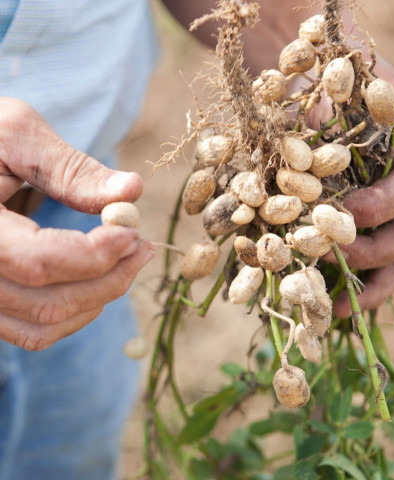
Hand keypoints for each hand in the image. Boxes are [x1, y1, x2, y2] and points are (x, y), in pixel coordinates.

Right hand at [0, 98, 153, 349]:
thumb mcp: (16, 135)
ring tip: (129, 260)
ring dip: (99, 297)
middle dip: (110, 277)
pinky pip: (35, 329)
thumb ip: (72, 169)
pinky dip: (77, 311)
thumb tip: (132, 191)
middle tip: (143, 246)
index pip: (38, 261)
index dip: (95, 254)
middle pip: (48, 301)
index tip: (133, 233)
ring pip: (45, 324)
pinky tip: (99, 280)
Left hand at [322, 60, 393, 316]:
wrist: (335, 81)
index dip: (382, 205)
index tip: (346, 213)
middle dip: (372, 251)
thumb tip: (297, 153)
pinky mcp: (384, 227)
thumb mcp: (335, 83)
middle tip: (332, 257)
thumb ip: (324, 115)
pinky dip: (361, 289)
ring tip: (334, 307)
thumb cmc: (337, 79)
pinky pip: (383, 267)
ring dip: (369, 285)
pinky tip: (335, 308)